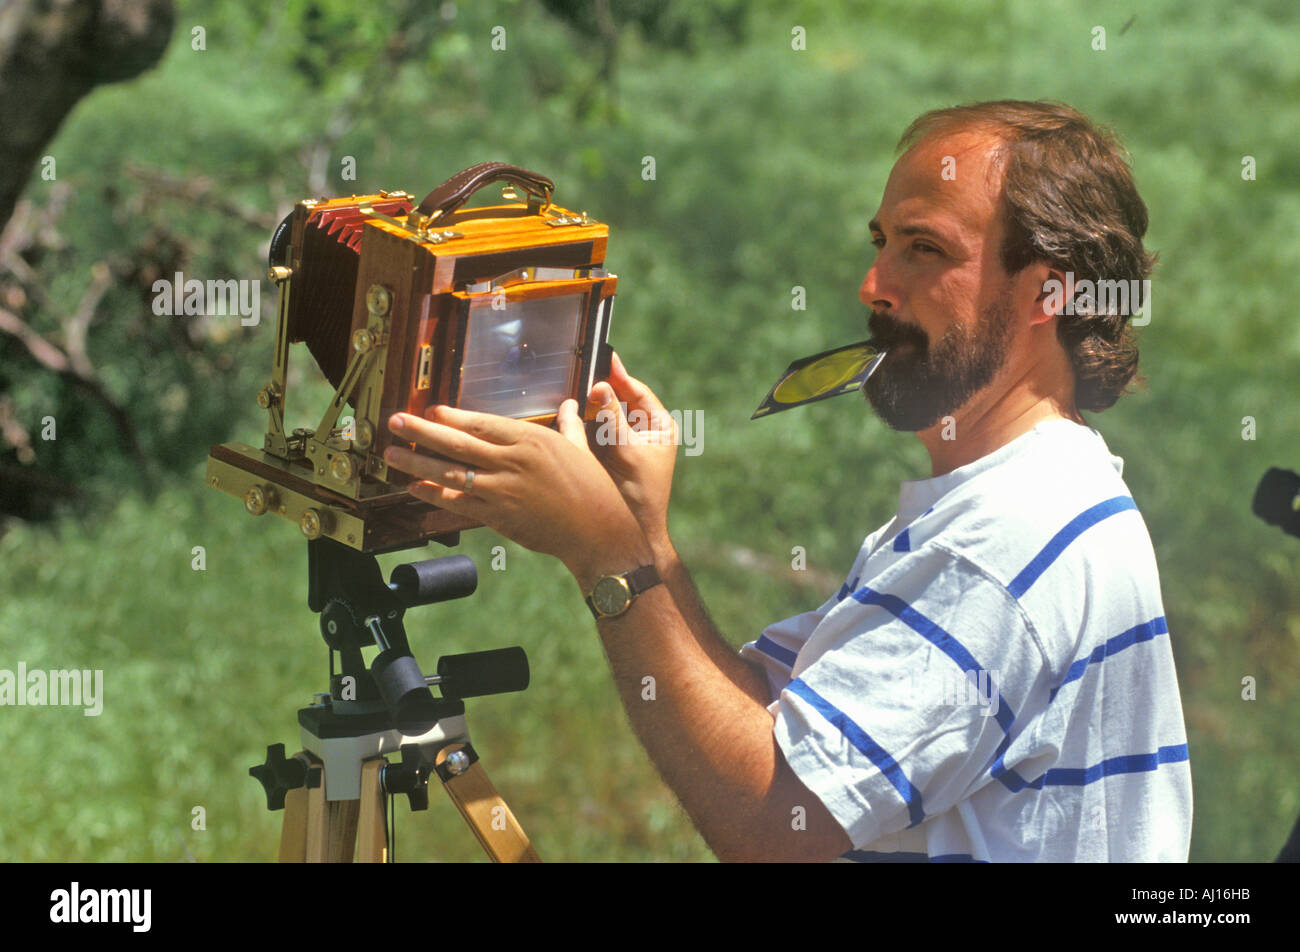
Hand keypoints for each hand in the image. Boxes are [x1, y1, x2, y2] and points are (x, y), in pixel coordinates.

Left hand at [383, 401, 651, 587]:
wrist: (598, 530)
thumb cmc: (594, 488)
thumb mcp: (581, 448)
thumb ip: (568, 425)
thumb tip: (569, 404)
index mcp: (532, 439)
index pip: (482, 423)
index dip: (451, 416)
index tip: (430, 409)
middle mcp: (513, 461)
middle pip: (458, 443)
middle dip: (421, 432)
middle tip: (394, 422)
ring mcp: (503, 490)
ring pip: (452, 473)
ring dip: (417, 463)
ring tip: (392, 455)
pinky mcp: (499, 516)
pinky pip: (459, 504)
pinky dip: (434, 495)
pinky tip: (415, 488)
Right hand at [584, 352, 678, 552]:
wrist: (631, 532)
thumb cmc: (640, 494)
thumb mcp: (628, 450)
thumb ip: (613, 417)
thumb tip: (600, 386)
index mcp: (659, 427)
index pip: (638, 392)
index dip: (620, 375)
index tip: (604, 358)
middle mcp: (643, 432)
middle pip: (619, 400)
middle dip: (601, 389)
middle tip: (581, 374)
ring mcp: (624, 443)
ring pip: (604, 414)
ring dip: (590, 405)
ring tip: (574, 391)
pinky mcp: (607, 455)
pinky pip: (594, 431)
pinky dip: (583, 423)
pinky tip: (570, 414)